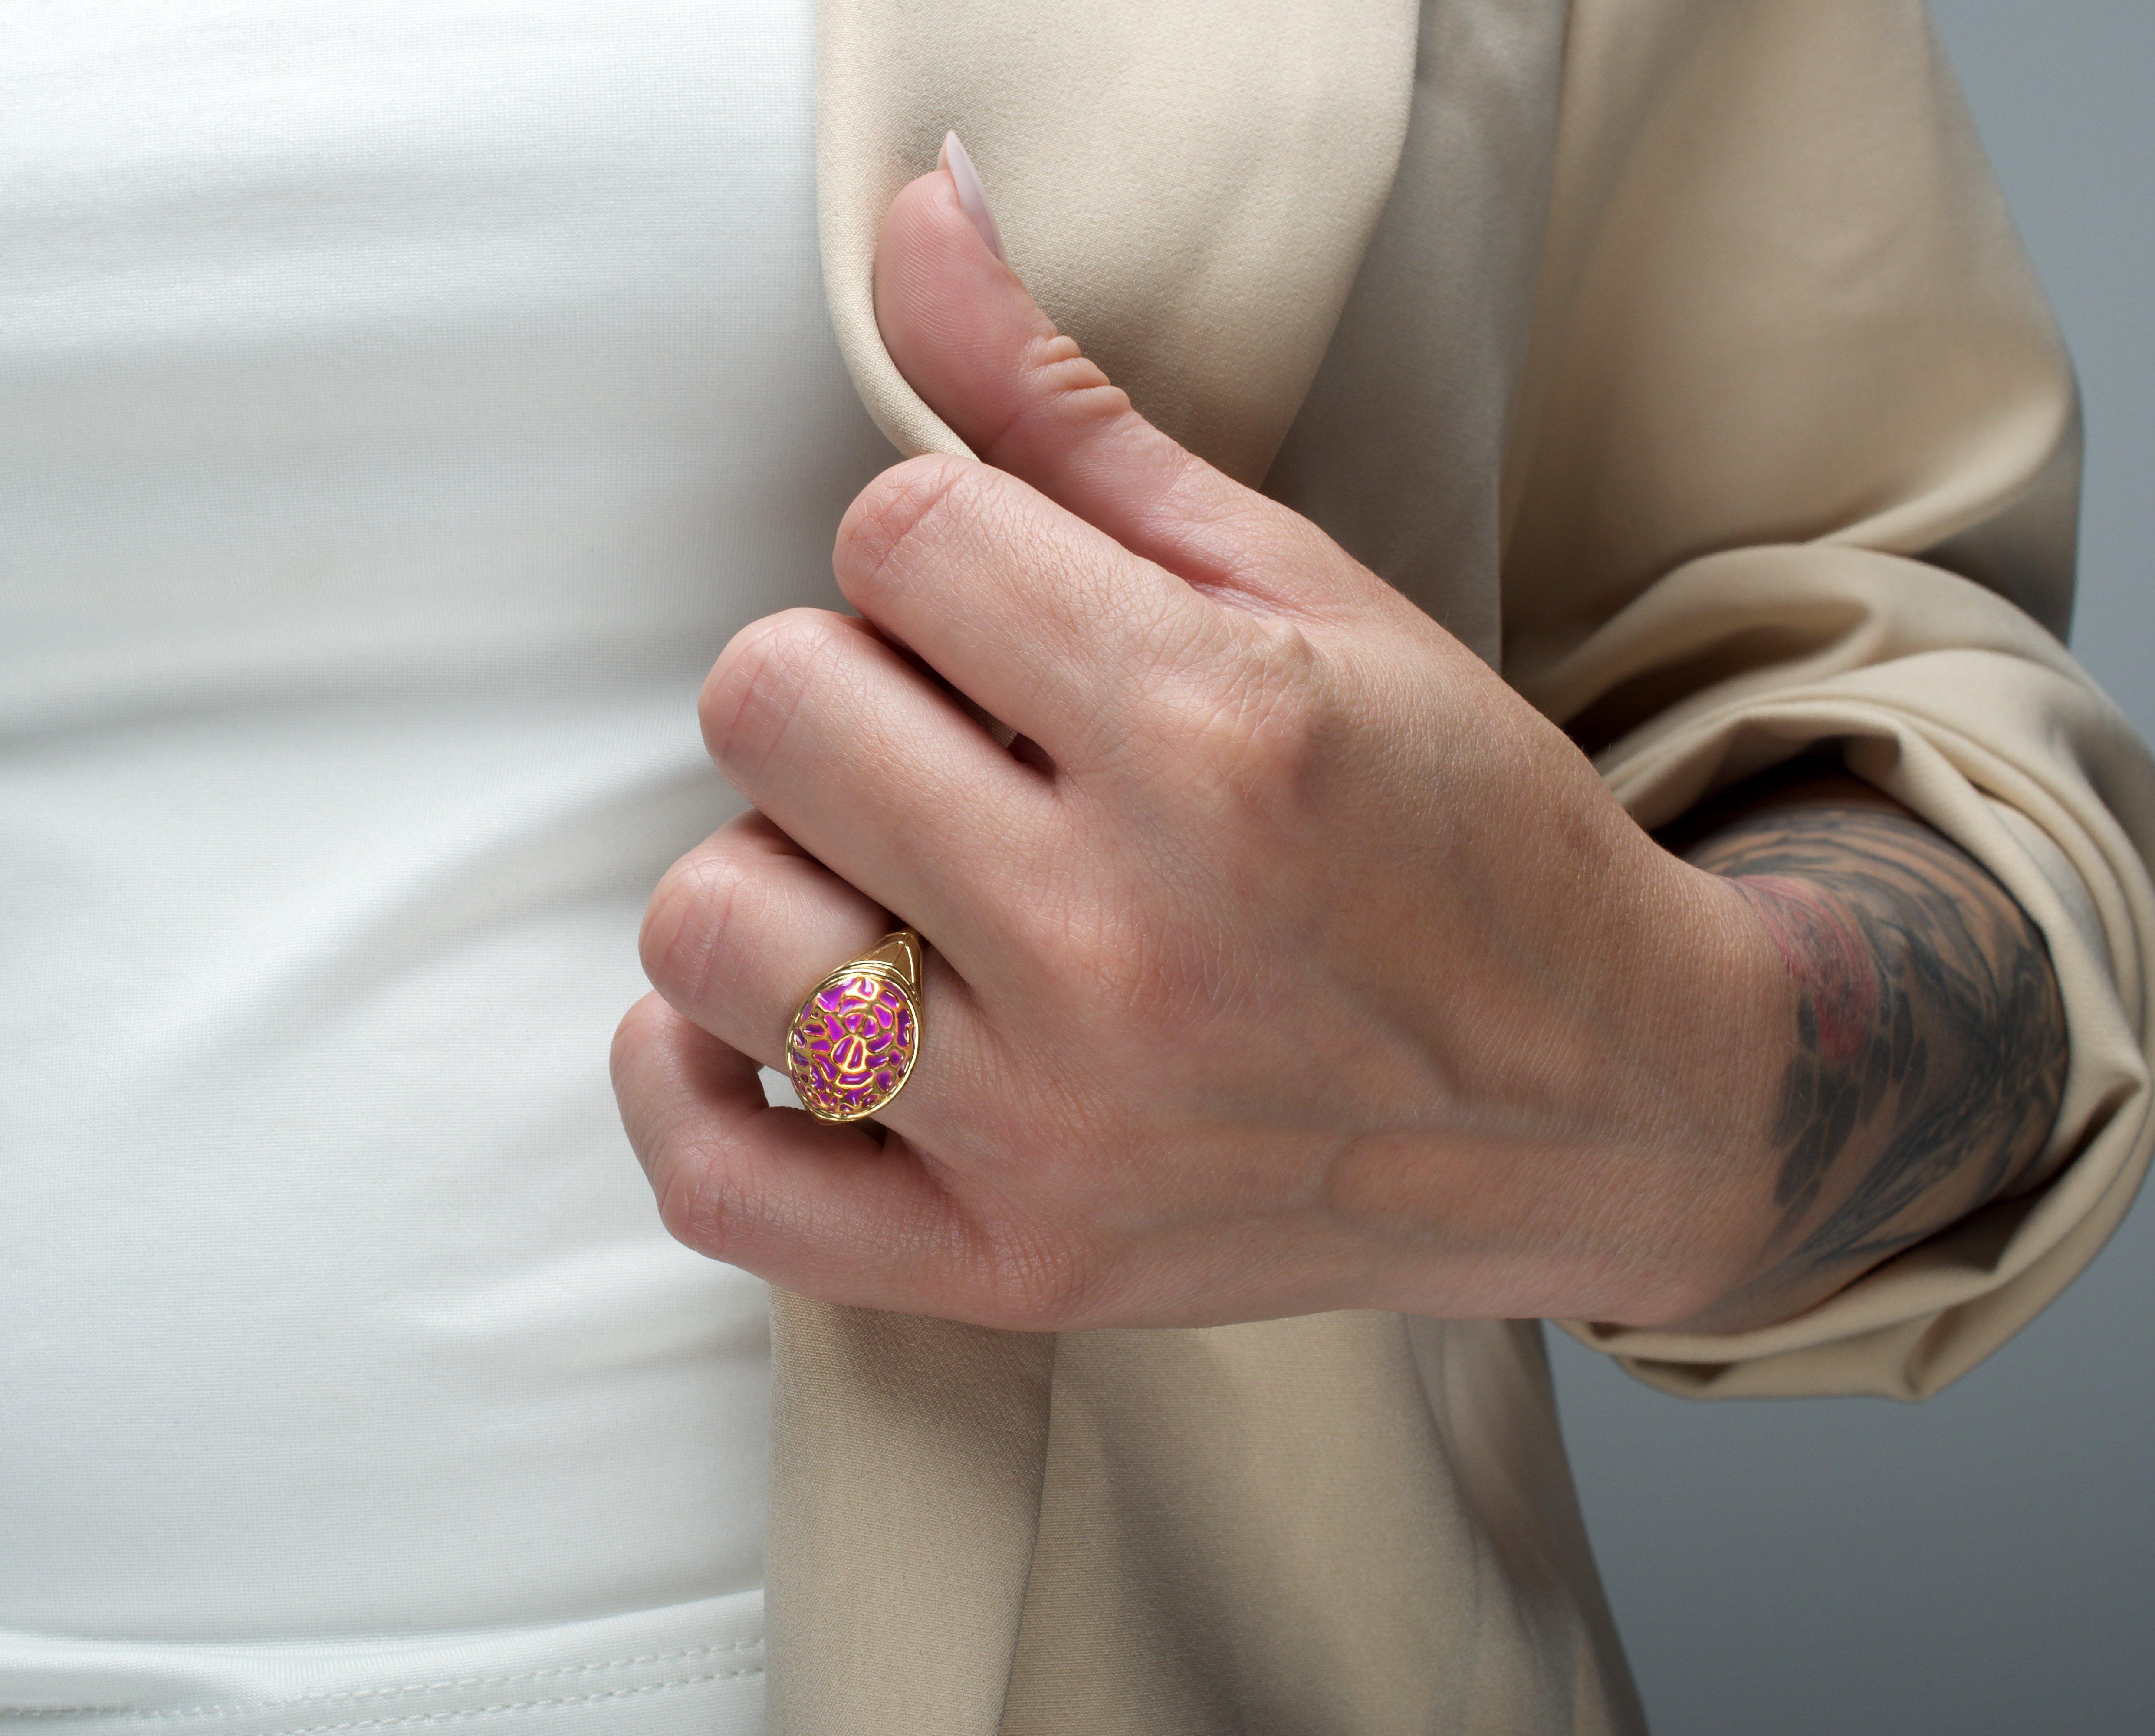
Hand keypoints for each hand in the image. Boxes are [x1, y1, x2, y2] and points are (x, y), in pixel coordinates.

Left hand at [612, 161, 1792, 1330]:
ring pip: (710, 919)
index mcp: (1211, 732)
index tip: (1015, 614)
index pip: (893, 532)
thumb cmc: (1465, 837)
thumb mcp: (1308, 594)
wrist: (1598, 1107)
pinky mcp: (1016, 1265)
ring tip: (894, 878)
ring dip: (778, 865)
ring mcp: (1057, 1125)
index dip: (938, 549)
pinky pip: (721, 1175)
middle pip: (770, 701)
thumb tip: (914, 214)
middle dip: (853, 685)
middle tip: (965, 743)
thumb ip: (1077, 414)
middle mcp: (1122, 937)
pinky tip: (760, 1018)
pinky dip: (684, 1082)